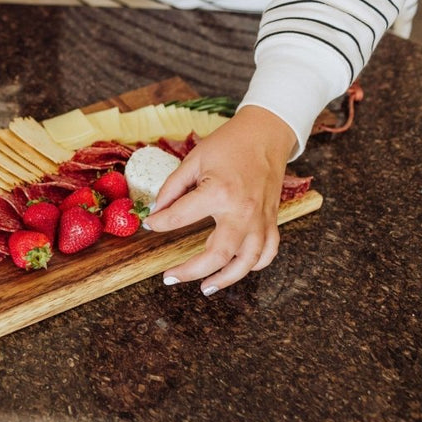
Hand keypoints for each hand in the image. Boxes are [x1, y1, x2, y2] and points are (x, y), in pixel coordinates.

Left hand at [144, 106, 297, 294]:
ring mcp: (260, 219)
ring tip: (205, 288)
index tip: (149, 225)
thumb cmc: (229, 144)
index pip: (180, 218)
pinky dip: (254, 265)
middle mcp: (242, 212)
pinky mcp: (271, 220)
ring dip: (225, 279)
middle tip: (170, 278)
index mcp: (218, 193)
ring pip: (247, 262)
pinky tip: (236, 270)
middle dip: (191, 271)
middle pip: (218, 254)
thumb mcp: (193, 160)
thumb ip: (172, 189)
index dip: (160, 224)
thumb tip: (156, 213)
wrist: (266, 133)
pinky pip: (267, 252)